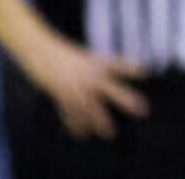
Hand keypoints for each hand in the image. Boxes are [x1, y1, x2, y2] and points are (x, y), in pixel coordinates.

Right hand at [16, 31, 145, 139]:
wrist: (40, 50)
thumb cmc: (63, 54)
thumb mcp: (84, 58)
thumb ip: (96, 71)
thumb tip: (103, 85)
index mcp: (96, 62)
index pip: (117, 65)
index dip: (131, 68)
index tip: (144, 72)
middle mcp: (89, 74)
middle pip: (111, 89)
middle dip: (126, 100)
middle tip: (142, 110)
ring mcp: (76, 85)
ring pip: (92, 107)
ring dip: (100, 122)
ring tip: (109, 134)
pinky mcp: (61, 93)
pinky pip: (71, 112)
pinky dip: (76, 124)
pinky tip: (81, 133)